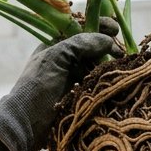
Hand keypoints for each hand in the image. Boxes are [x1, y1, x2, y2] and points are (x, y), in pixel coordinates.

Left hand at [0, 24, 118, 150]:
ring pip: (100, 64)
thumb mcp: (55, 59)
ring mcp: (76, 77)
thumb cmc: (36, 88)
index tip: (115, 29)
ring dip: (112, 64)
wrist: (27, 125)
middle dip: (110, 46)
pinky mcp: (83, 95)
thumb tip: (107, 40)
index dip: (100, 25)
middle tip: (122, 52)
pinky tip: (118, 80)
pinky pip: (100, 83)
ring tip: (123, 67)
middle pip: (95, 46)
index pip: (82, 27)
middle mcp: (68, 59)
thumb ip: (79, 44)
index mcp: (57, 45)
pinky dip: (109, 80)